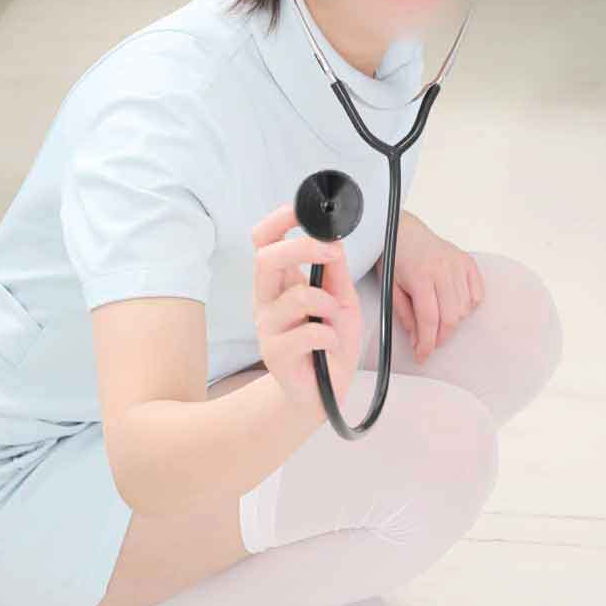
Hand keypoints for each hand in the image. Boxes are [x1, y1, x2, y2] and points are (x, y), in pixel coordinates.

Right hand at [252, 202, 364, 413]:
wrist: (324, 394)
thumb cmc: (329, 345)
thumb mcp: (342, 301)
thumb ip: (336, 272)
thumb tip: (333, 240)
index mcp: (279, 282)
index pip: (264, 241)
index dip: (278, 220)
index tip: (302, 212)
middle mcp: (266, 301)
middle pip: (266, 258)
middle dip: (302, 248)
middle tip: (331, 253)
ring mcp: (267, 328)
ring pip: (296, 297)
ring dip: (328, 304)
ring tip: (334, 320)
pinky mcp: (275, 355)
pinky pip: (308, 334)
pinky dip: (330, 337)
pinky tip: (330, 347)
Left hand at [378, 212, 484, 363]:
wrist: (401, 229)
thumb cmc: (392, 256)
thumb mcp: (390, 287)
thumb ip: (405, 314)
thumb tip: (417, 339)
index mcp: (420, 276)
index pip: (429, 320)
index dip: (427, 343)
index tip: (422, 355)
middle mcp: (443, 270)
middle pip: (451, 317)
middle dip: (441, 336)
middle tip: (430, 341)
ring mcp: (457, 265)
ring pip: (465, 308)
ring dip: (453, 322)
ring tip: (438, 320)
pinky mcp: (467, 262)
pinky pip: (477, 293)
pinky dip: (469, 305)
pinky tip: (454, 304)